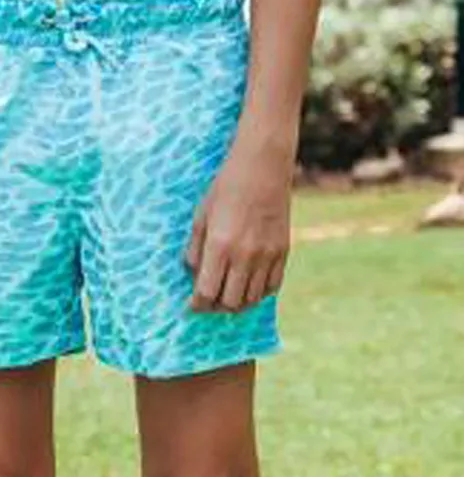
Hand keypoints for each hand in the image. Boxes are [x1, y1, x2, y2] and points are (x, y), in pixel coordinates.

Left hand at [184, 137, 292, 312]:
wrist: (263, 168)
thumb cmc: (226, 188)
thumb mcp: (202, 215)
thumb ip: (195, 248)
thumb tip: (193, 274)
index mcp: (220, 245)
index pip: (207, 292)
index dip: (197, 304)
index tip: (192, 304)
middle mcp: (245, 255)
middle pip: (229, 302)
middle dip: (215, 307)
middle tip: (208, 303)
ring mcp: (267, 255)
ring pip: (252, 299)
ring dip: (237, 304)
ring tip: (227, 297)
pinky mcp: (283, 251)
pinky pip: (272, 286)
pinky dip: (259, 293)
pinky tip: (248, 287)